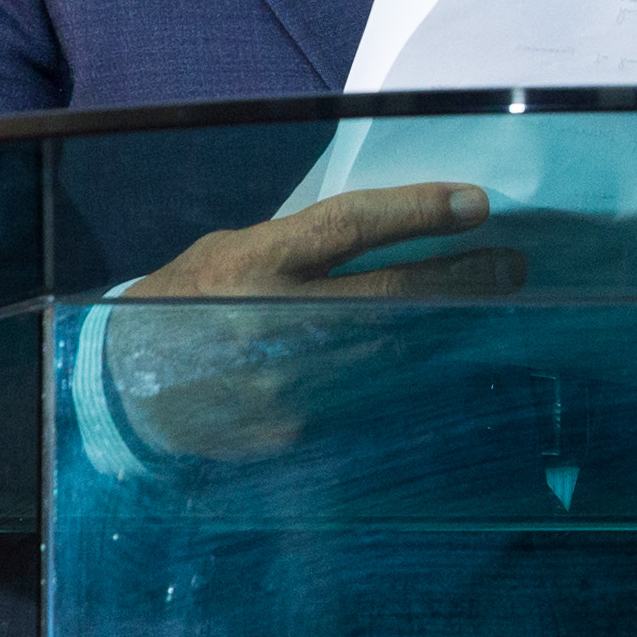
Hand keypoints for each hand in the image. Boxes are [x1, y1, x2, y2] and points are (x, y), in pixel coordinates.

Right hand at [102, 183, 523, 461]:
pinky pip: (367, 401)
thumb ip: (301, 242)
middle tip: (512, 267)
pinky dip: (404, 380)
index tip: (477, 204)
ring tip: (488, 311)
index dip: (418, 213)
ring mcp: (285, 386)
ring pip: (393, 354)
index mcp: (256, 263)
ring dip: (447, 333)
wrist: (124, 390)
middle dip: (462, 280)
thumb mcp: (233, 250)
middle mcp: (273, 323)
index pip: (350, 226)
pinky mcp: (292, 433)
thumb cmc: (185, 301)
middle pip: (391, 298)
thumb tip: (389, 233)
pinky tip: (435, 366)